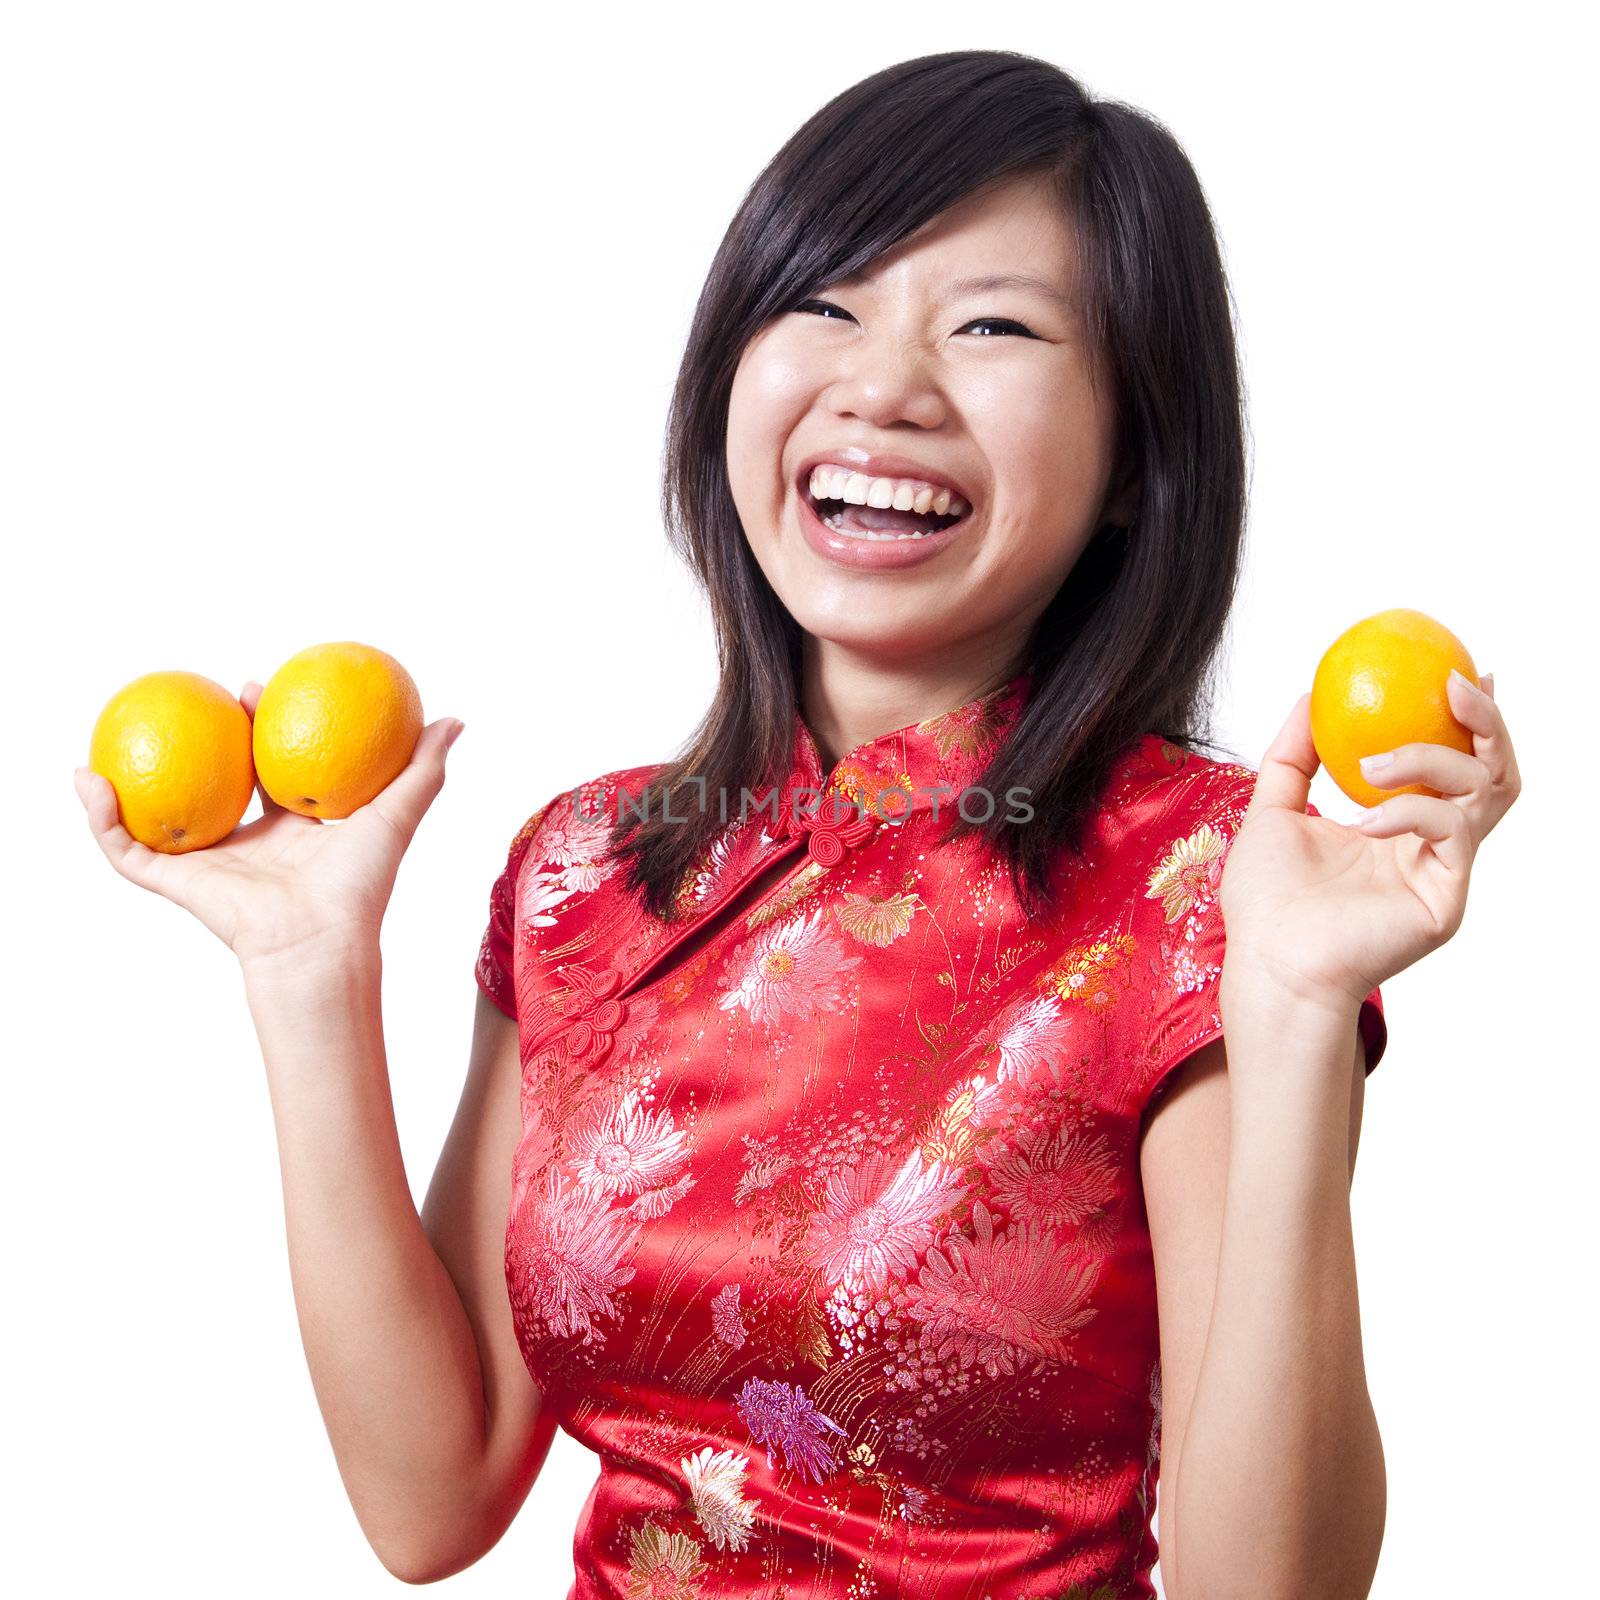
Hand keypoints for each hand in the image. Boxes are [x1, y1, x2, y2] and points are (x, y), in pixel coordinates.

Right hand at [74, 680, 464, 968]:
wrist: (319, 939)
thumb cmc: (360, 883)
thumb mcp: (396, 813)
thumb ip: (423, 768)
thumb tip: (455, 718)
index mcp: (294, 828)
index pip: (271, 767)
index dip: (261, 725)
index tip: (256, 685)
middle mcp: (250, 843)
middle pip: (215, 780)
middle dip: (202, 735)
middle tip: (201, 693)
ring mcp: (209, 863)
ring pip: (157, 813)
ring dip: (132, 775)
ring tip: (113, 730)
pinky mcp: (176, 884)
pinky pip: (125, 846)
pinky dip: (99, 816)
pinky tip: (86, 778)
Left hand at [1219, 670, 1519, 1012]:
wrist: (1268, 961)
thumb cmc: (1266, 902)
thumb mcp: (1272, 810)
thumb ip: (1293, 756)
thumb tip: (1309, 694)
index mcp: (1399, 829)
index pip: (1453, 766)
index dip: (1468, 721)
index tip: (1458, 676)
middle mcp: (1431, 848)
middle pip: (1494, 773)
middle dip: (1487, 723)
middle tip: (1456, 686)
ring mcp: (1444, 873)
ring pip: (1486, 793)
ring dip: (1435, 759)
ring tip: (1374, 763)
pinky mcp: (1447, 899)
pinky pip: (1452, 832)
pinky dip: (1413, 810)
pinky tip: (1367, 819)